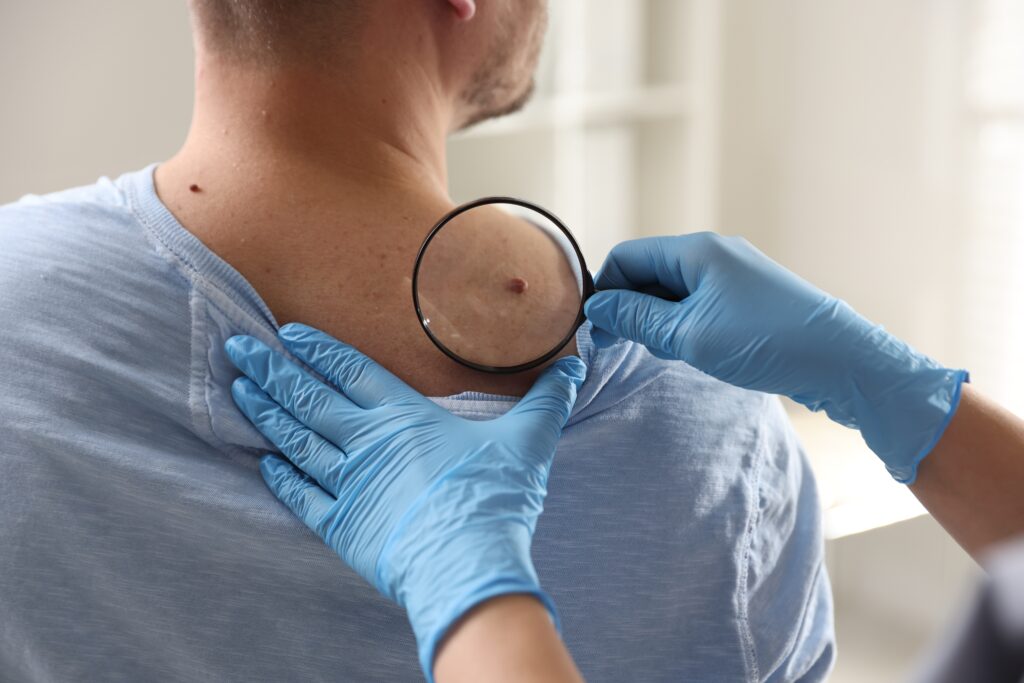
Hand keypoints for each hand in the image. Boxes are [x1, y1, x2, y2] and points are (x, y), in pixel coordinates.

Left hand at [224, 324, 584, 680]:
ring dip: (265, 413)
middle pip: (309, 398)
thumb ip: (546, 399)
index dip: (318, 349)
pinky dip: (278, 477)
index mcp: (404, 417)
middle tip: (237, 347)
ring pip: (294, 440)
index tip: (289, 332)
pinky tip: (260, 461)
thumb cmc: (496, 497)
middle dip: (271, 369)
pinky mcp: (341, 525)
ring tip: (238, 389)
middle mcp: (366, 443)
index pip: (351, 371)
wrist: (469, 563)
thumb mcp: (528, 439)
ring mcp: (348, 484)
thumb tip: (573, 365)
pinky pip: (300, 496)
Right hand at [584, 233, 967, 482]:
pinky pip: (697, 303)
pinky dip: (682, 325)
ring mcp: (732, 274)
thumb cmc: (765, 342)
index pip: (627, 257)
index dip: (605, 292)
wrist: (842, 361)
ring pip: (672, 291)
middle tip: (624, 348)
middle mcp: (713, 254)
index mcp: (696, 251)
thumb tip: (597, 307)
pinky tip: (690, 351)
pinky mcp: (747, 297)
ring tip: (667, 353)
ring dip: (657, 321)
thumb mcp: (690, 335)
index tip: (597, 331)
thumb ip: (638, 319)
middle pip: (648, 272)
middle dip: (630, 309)